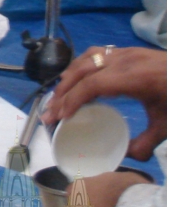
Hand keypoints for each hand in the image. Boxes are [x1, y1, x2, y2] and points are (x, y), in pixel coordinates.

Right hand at [43, 47, 165, 159]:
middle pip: (83, 70)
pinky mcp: (128, 51)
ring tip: (59, 97)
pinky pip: (96, 54)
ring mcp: (126, 52)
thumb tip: (126, 155)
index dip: (73, 99)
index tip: (60, 116)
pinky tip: (78, 80)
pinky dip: (81, 67)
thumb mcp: (167, 125)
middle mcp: (126, 60)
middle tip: (50, 112)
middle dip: (62, 91)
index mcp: (135, 77)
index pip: (93, 84)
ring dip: (69, 77)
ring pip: (86, 59)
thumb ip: (146, 142)